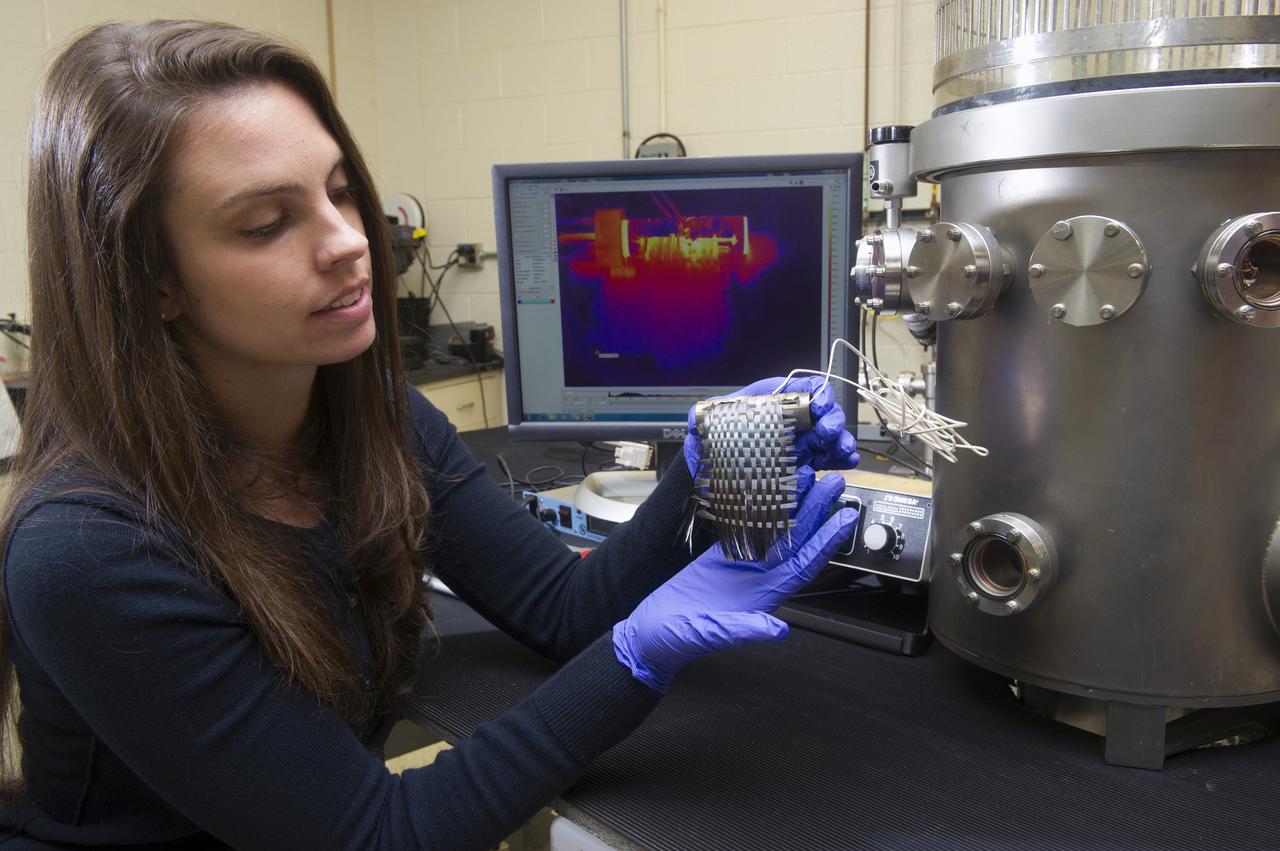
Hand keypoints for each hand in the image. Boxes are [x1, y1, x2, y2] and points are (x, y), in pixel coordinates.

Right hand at [613, 474, 857, 691]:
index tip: (844, 518)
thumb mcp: (711, 635)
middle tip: (833, 482)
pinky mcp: (721, 557)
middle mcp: (759, 579)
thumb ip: (744, 631)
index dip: (826, 542)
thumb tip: (778, 630)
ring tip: (807, 477)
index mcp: (763, 597)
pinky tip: (768, 490)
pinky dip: (759, 508)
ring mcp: (741, 566)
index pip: (803, 565)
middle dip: (816, 511)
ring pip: (774, 530)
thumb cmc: (677, 639)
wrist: (650, 635)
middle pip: (796, 540)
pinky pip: (747, 528)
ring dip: (792, 505)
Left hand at [683, 375, 859, 498]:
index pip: (801, 387)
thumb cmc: (713, 445)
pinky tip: (847, 463)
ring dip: (842, 440)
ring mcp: (801, 442)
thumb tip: (696, 418)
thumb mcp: (704, 427)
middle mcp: (791, 420)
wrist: (715, 475)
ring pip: (831, 435)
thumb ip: (701, 418)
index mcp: (772, 403)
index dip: (815, 392)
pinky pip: (830, 459)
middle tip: (829, 432)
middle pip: (823, 411)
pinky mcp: (807, 464)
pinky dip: (842, 460)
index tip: (818, 404)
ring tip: (842, 451)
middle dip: (832, 418)